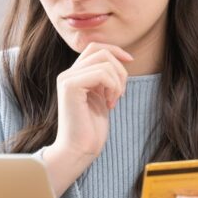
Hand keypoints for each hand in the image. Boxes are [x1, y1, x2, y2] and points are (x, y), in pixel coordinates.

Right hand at [48, 42, 132, 161]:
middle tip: (121, 92)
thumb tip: (121, 58)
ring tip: (114, 100)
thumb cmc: (91, 128)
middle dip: (119, 69)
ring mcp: (67, 78)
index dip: (115, 50)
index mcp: (74, 74)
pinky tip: (110, 104)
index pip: (94, 47)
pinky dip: (113, 87)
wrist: (79, 149)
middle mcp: (67, 74)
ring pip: (104, 62)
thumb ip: (105, 78)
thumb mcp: (102, 96)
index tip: (130, 61)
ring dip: (117, 81)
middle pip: (101, 51)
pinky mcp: (70, 86)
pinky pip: (101, 73)